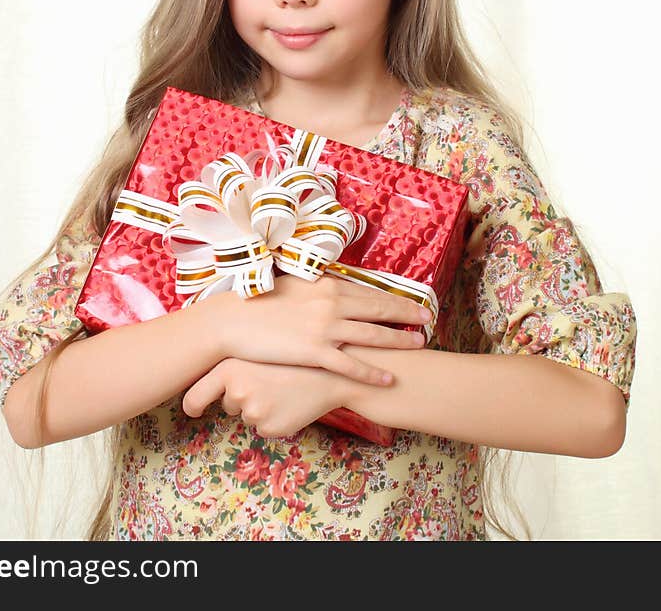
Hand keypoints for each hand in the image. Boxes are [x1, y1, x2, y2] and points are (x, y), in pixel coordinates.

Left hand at [182, 358, 345, 438]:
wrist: (330, 371)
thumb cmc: (293, 356)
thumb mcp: (259, 350)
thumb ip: (234, 362)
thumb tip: (211, 377)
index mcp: (230, 369)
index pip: (194, 397)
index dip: (192, 406)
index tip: (192, 410)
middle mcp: (237, 391)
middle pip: (226, 404)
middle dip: (240, 399)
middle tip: (264, 382)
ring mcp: (253, 412)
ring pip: (247, 415)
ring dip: (259, 407)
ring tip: (282, 387)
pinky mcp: (269, 428)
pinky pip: (264, 426)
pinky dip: (274, 417)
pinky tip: (289, 401)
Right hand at [207, 273, 430, 385]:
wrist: (232, 320)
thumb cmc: (256, 301)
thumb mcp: (291, 285)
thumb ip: (316, 286)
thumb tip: (331, 283)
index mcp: (326, 285)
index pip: (369, 291)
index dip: (394, 297)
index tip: (412, 300)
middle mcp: (331, 303)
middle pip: (379, 309)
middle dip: (406, 314)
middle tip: (428, 319)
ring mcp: (325, 328)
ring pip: (372, 335)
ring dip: (399, 340)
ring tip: (419, 344)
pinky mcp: (314, 352)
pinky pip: (350, 365)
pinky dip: (372, 373)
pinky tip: (389, 379)